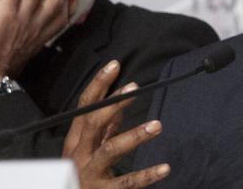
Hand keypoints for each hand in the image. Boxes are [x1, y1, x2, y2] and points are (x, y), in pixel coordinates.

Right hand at [63, 59, 169, 188]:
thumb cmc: (83, 175)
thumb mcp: (90, 149)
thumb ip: (105, 128)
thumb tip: (118, 104)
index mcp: (77, 141)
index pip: (85, 107)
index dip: (98, 85)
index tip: (114, 65)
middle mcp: (80, 154)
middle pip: (93, 123)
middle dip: (113, 104)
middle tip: (135, 88)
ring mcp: (91, 173)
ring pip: (110, 150)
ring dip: (134, 136)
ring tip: (157, 125)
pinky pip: (127, 182)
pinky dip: (146, 175)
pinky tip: (164, 168)